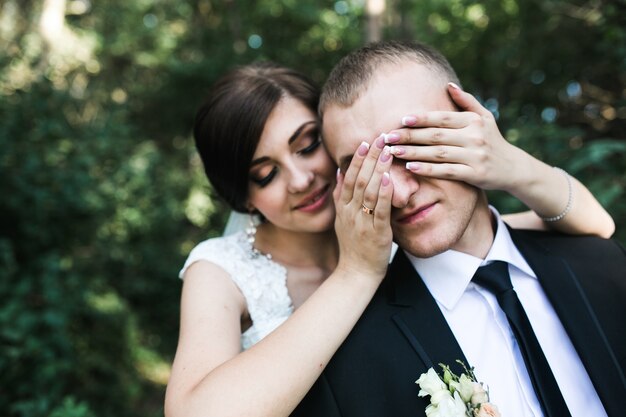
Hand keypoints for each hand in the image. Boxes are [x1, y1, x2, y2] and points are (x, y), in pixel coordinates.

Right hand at [333, 134, 393, 279]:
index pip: (349, 177)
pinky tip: (387, 179)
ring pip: (367, 191)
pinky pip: (378, 210)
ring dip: (377, 169)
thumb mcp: (341, 219)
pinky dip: (382, 193)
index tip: (365, 142)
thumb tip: (340, 171)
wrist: (356, 273)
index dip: (357, 159)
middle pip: (358, 179)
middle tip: (380, 138)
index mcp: (343, 208)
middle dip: (369, 157)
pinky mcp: (376, 232)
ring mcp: (361, 222)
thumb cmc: (354, 247)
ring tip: (387, 152)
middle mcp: (350, 212)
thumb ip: (340, 196)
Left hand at [385, 83, 528, 192]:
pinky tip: (411, 167)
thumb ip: (466, 101)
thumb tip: (448, 84)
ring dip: (413, 152)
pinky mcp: (474, 174)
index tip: (402, 120)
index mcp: (474, 121)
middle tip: (388, 136)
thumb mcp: (485, 117)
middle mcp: (474, 137)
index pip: (443, 118)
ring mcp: (475, 156)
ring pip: (438, 153)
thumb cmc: (492, 140)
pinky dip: (428, 169)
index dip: (422, 118)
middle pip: (436, 135)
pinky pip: (447, 171)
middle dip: (410, 136)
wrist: (513, 168)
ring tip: (393, 151)